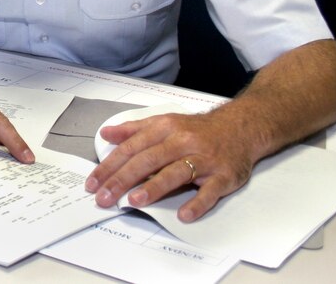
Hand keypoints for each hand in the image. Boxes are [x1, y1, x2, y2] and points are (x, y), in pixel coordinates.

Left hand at [85, 110, 256, 221]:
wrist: (241, 127)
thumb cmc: (198, 129)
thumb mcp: (164, 122)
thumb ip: (134, 129)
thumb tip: (106, 134)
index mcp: (165, 129)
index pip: (131, 148)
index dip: (110, 166)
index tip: (94, 182)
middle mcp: (182, 142)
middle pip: (147, 160)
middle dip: (122, 179)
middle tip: (104, 197)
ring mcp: (204, 159)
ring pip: (176, 173)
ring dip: (154, 187)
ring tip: (134, 201)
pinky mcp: (224, 175)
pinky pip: (210, 191)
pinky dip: (197, 203)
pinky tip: (184, 214)